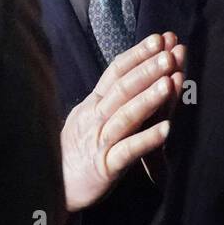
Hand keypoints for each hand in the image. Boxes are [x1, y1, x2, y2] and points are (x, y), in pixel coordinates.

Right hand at [60, 32, 185, 212]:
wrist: (53, 186)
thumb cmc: (78, 151)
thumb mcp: (89, 117)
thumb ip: (110, 98)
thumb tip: (134, 72)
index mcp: (93, 104)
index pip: (115, 72)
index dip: (137, 54)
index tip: (158, 38)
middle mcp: (95, 118)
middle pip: (122, 88)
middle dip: (147, 69)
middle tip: (169, 52)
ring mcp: (99, 141)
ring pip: (125, 115)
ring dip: (149, 98)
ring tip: (170, 82)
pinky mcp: (104, 167)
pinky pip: (127, 151)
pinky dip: (146, 139)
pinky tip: (167, 130)